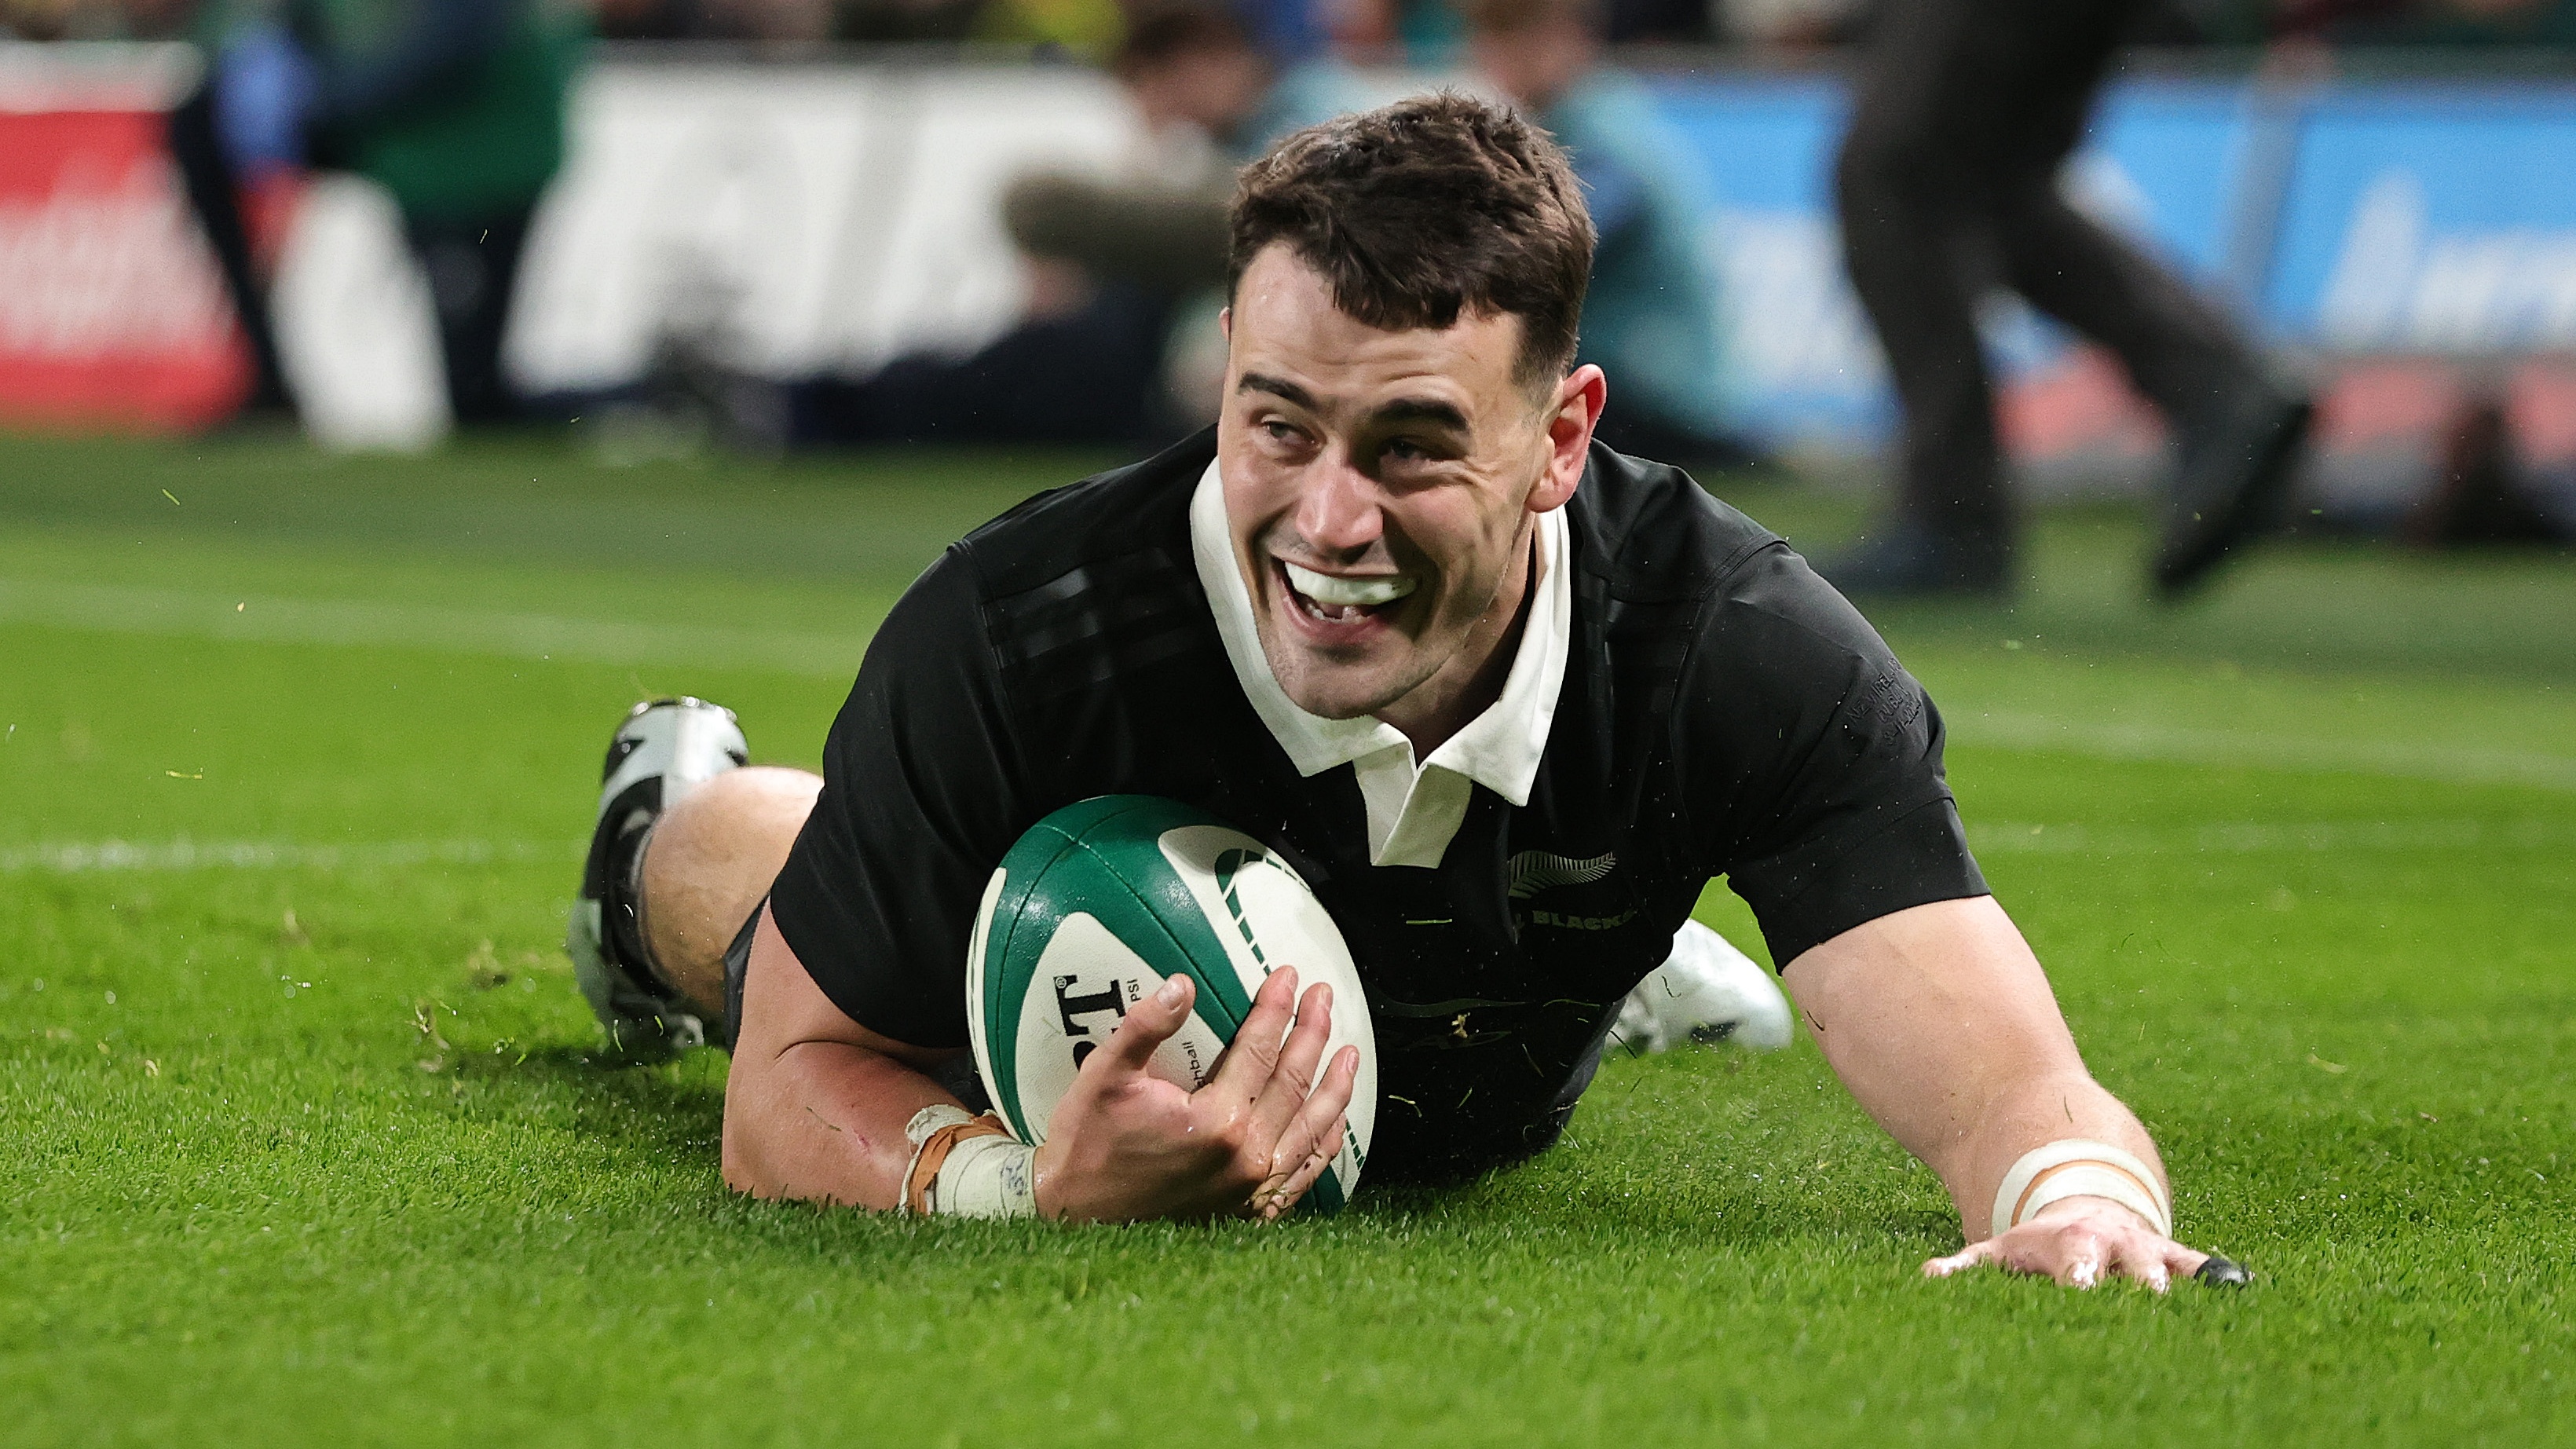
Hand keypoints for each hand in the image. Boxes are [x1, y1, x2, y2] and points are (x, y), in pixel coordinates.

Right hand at [1030, 966, 1359, 1223]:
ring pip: (1312, 1128)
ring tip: (1349, 1051)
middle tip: (1323, 997)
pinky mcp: (1250, 1210)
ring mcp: (1253, 1189)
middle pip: (1294, 1082)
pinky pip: (1304, 1173)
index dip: (1276, 1009)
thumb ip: (1146, 1027)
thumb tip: (1182, 985)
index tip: (1287, 976)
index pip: (1260, 1050)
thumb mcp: (1105, 1077)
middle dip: (1312, 1033)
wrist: (1078, 1220)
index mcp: (1217, 1121)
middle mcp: (1247, 1157)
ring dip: (1334, 1086)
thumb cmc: (1088, 1145)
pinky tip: (1336, 1121)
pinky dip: (1325, 1142)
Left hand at [1922, 1196, 2221, 1290]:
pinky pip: (2199, 1265)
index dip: (2080, 1279)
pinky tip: (2242, 1287)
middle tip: (2150, 1298)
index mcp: (2070, 1248)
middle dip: (2139, 1287)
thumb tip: (1929, 1276)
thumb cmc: (2036, 1241)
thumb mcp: (2001, 1248)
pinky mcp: (2171, 1254)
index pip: (2075, 1268)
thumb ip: (1969, 1264)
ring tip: (2207, 1302)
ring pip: (2169, 1271)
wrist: (2079, 1196)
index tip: (2083, 1290)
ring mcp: (2144, 1251)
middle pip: (2129, 1272)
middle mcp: (2113, 1246)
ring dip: (2182, 1285)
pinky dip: (2217, 1275)